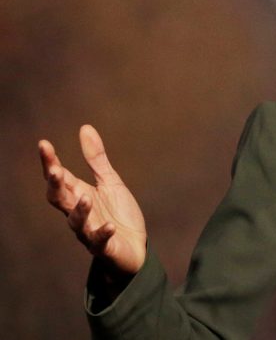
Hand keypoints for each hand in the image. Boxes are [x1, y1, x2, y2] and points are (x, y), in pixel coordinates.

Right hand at [40, 125, 146, 275]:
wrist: (134, 247)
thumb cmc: (118, 213)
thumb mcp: (110, 181)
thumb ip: (96, 159)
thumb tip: (84, 127)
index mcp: (79, 194)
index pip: (59, 177)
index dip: (50, 162)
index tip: (43, 144)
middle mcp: (79, 213)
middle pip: (60, 199)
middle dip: (56, 186)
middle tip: (55, 170)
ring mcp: (89, 231)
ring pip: (77, 222)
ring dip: (79, 210)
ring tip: (86, 197)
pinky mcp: (104, 246)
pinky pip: (100, 241)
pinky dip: (102, 233)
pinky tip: (109, 226)